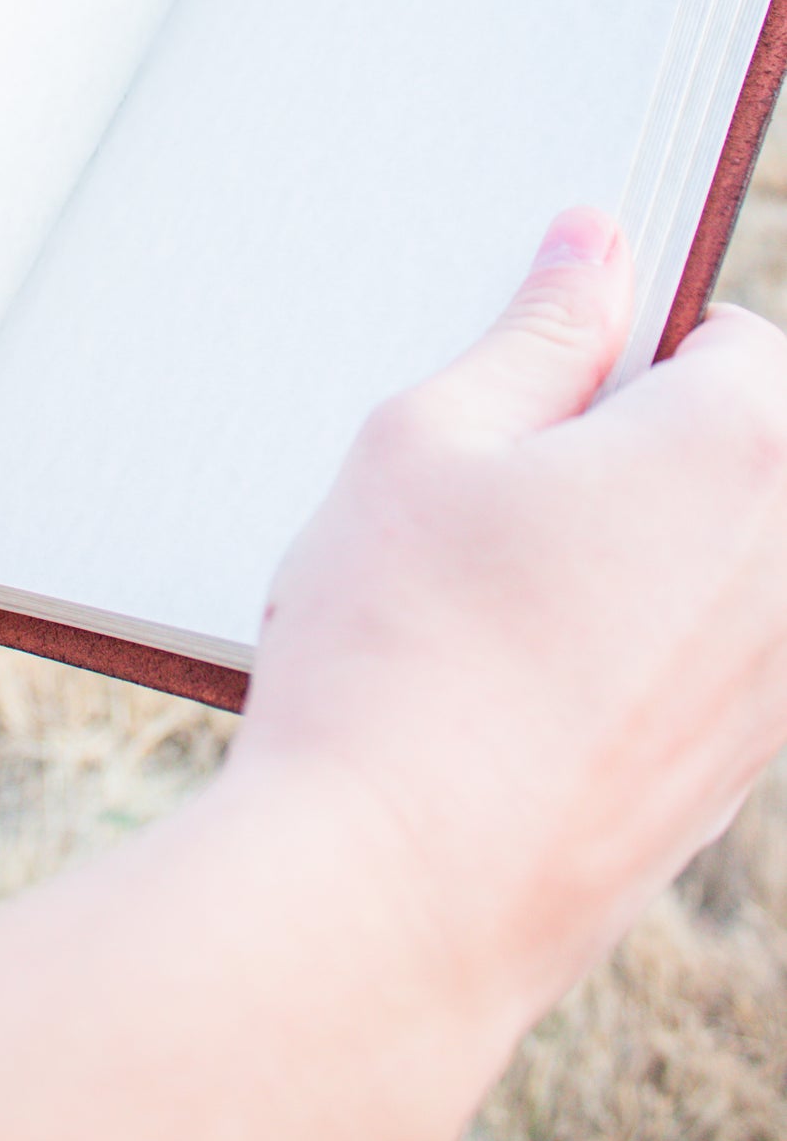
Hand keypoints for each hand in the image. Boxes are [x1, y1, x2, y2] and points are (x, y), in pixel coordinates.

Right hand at [240, 207, 786, 1042]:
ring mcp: (780, 687)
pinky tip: (519, 691)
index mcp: (737, 449)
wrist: (391, 896)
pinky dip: (638, 656)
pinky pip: (712, 667)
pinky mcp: (741, 779)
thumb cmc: (397, 653)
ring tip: (501, 605)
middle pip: (745, 455)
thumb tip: (597, 244)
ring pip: (726, 566)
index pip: (736, 341)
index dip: (631, 351)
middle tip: (502, 505)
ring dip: (643, 558)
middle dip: (643, 454)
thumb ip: (536, 330)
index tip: (548, 401)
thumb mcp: (427, 441)